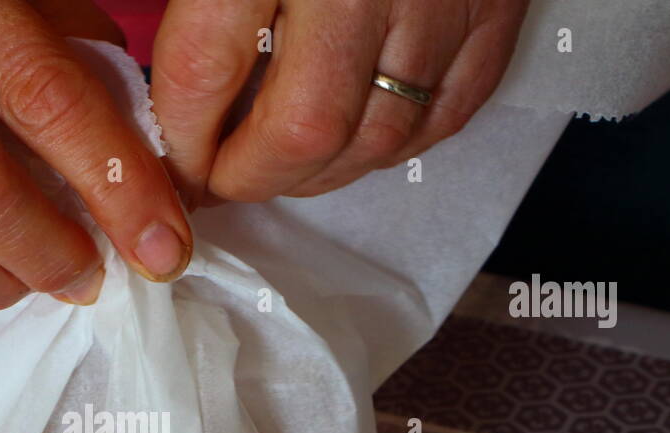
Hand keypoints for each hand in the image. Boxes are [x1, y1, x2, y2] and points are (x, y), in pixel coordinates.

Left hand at [150, 0, 528, 205]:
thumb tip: (170, 85)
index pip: (205, 69)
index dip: (181, 136)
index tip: (173, 158)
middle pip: (301, 129)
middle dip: (249, 176)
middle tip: (222, 178)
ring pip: (377, 137)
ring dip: (318, 173)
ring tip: (281, 164)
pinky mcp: (499, 3)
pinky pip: (448, 112)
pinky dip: (394, 143)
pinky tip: (357, 137)